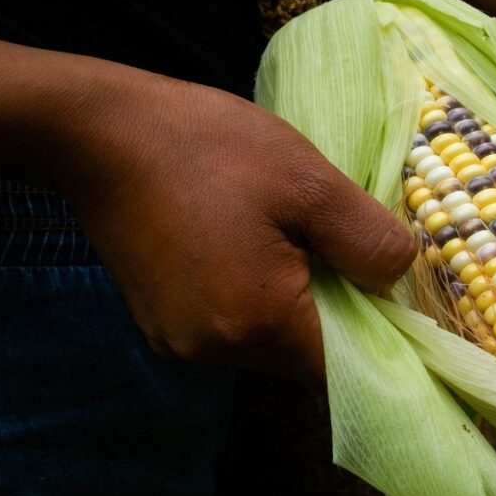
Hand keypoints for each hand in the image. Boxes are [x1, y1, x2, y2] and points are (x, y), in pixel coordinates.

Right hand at [0, 37, 416, 381]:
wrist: (98, 132)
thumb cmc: (208, 148)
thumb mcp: (309, 181)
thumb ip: (367, 240)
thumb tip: (397, 281)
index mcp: (255, 322)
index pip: (345, 363)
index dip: (380, 332)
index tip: (390, 290)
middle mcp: (215, 351)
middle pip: (307, 356)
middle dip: (338, 311)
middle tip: (342, 248)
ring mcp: (181, 343)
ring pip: (271, 341)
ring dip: (298, 303)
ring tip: (295, 239)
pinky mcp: (163, 324)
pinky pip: (235, 327)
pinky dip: (259, 298)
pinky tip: (254, 246)